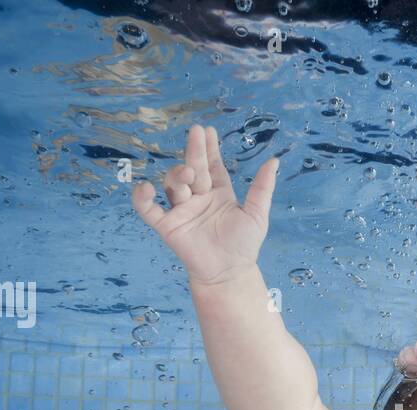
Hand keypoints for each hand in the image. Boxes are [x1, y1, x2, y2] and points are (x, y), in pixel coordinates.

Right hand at [131, 124, 279, 286]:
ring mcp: (181, 211)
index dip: (209, 149)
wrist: (230, 273)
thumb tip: (274, 160)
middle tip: (196, 131)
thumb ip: (263, 188)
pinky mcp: (167, 226)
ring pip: (173, 184)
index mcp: (218, 194)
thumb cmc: (243, 245)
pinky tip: (146, 187)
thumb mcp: (257, 214)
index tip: (208, 130)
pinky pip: (149, 210)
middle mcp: (198, 198)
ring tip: (189, 172)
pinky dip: (142, 199)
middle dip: (194, 150)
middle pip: (193, 168)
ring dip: (178, 174)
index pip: (212, 166)